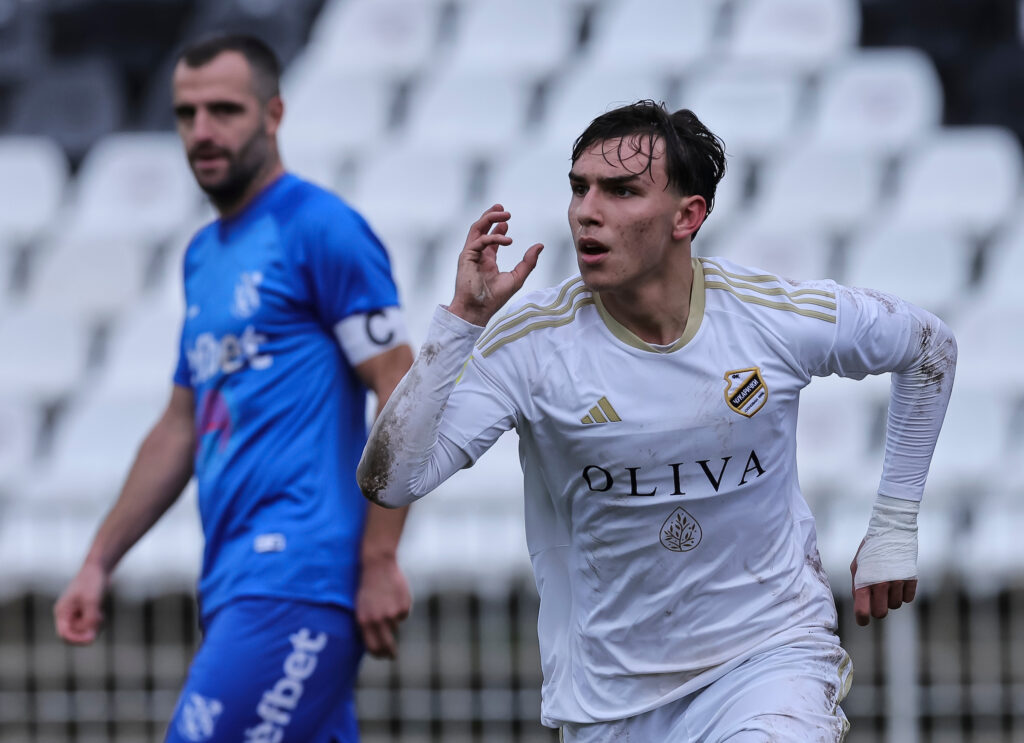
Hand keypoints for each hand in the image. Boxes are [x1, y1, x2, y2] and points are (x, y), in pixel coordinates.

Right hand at [54, 563, 108, 643]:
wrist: (99, 568)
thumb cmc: (92, 582)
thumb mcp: (92, 601)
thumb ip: (90, 620)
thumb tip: (90, 638)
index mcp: (62, 612)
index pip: (64, 634)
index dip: (76, 639)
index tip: (91, 638)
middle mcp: (67, 614)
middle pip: (74, 634)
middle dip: (87, 631)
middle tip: (98, 620)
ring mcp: (76, 613)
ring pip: (84, 630)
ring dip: (93, 626)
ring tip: (99, 613)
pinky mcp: (85, 612)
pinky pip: (90, 624)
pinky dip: (96, 622)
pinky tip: (101, 612)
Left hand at [356, 555, 410, 658]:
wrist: (377, 564)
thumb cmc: (367, 585)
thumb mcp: (361, 606)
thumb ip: (367, 623)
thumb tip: (374, 642)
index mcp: (363, 621)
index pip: (372, 647)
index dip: (378, 655)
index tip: (382, 657)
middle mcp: (378, 620)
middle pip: (388, 644)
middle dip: (390, 653)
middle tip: (392, 656)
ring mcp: (392, 614)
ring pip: (396, 625)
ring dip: (393, 618)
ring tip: (386, 601)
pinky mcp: (404, 606)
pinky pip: (404, 614)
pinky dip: (401, 607)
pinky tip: (394, 595)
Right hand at [447, 204, 542, 325]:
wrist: (478, 310)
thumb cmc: (494, 298)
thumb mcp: (517, 277)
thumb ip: (528, 262)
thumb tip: (540, 246)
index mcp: (487, 260)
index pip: (491, 239)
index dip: (498, 227)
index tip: (507, 221)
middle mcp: (478, 255)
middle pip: (481, 228)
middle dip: (492, 216)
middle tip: (504, 210)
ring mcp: (470, 254)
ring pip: (476, 229)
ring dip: (489, 218)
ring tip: (504, 215)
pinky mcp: (466, 256)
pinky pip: (479, 240)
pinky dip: (493, 237)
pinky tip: (507, 240)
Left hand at [850, 539, 916, 625]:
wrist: (891, 531)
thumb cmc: (870, 550)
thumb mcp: (857, 566)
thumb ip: (857, 586)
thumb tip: (862, 605)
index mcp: (864, 581)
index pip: (862, 611)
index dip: (862, 619)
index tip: (863, 619)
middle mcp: (881, 584)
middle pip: (880, 613)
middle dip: (878, 608)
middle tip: (876, 598)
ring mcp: (897, 582)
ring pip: (895, 606)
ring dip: (891, 598)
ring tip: (888, 582)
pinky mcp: (912, 579)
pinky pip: (908, 599)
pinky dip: (904, 593)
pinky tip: (899, 580)